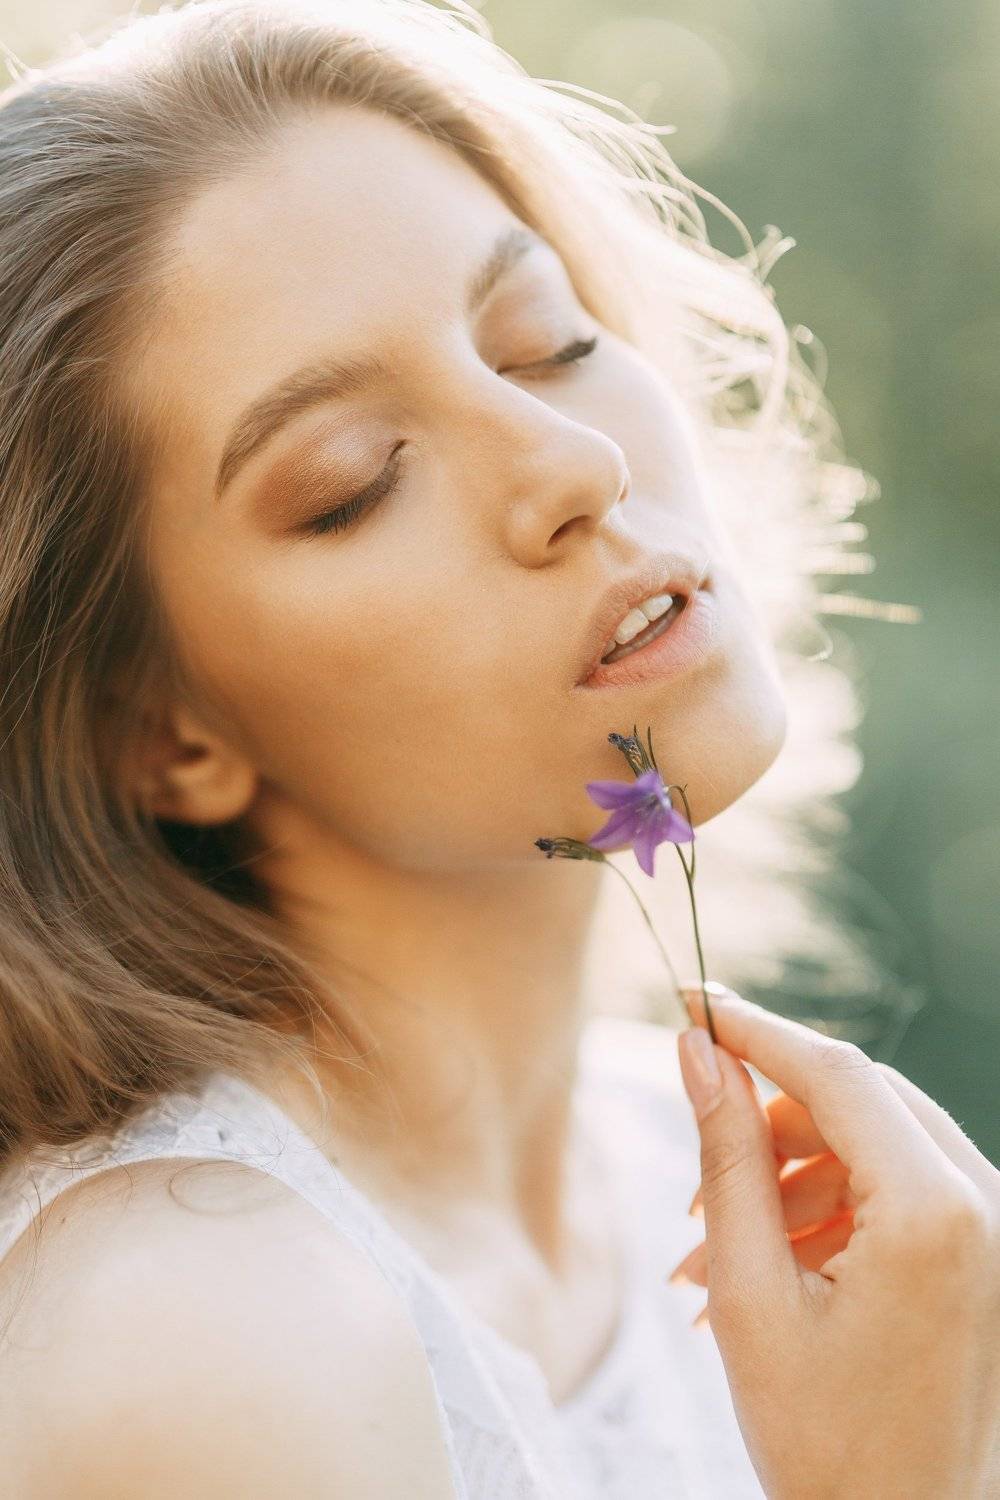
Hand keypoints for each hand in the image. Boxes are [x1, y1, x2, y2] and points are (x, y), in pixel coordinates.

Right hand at [667, 985, 999, 1499]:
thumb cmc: (826, 1442)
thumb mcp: (752, 1293)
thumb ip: (727, 1157)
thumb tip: (698, 1052)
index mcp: (934, 1211)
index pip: (835, 1072)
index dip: (755, 1029)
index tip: (690, 1001)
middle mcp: (983, 1205)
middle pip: (856, 1101)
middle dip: (766, 1122)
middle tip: (693, 1169)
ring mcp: (992, 1230)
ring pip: (871, 1143)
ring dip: (787, 1176)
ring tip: (708, 1250)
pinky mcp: (984, 1254)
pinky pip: (896, 1188)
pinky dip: (825, 1208)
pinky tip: (761, 1264)